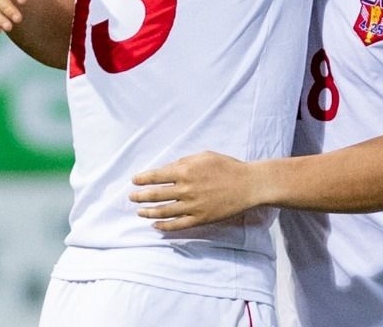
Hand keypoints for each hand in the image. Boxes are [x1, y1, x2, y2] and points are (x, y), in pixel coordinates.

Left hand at [130, 151, 260, 231]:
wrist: (249, 185)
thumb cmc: (228, 167)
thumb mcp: (205, 156)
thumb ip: (184, 161)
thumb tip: (167, 169)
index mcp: (186, 171)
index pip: (155, 176)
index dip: (142, 179)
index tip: (134, 181)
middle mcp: (186, 189)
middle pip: (155, 195)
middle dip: (140, 196)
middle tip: (132, 197)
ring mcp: (192, 205)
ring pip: (162, 211)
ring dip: (147, 212)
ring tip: (139, 211)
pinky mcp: (200, 218)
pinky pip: (176, 225)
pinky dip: (163, 226)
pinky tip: (155, 224)